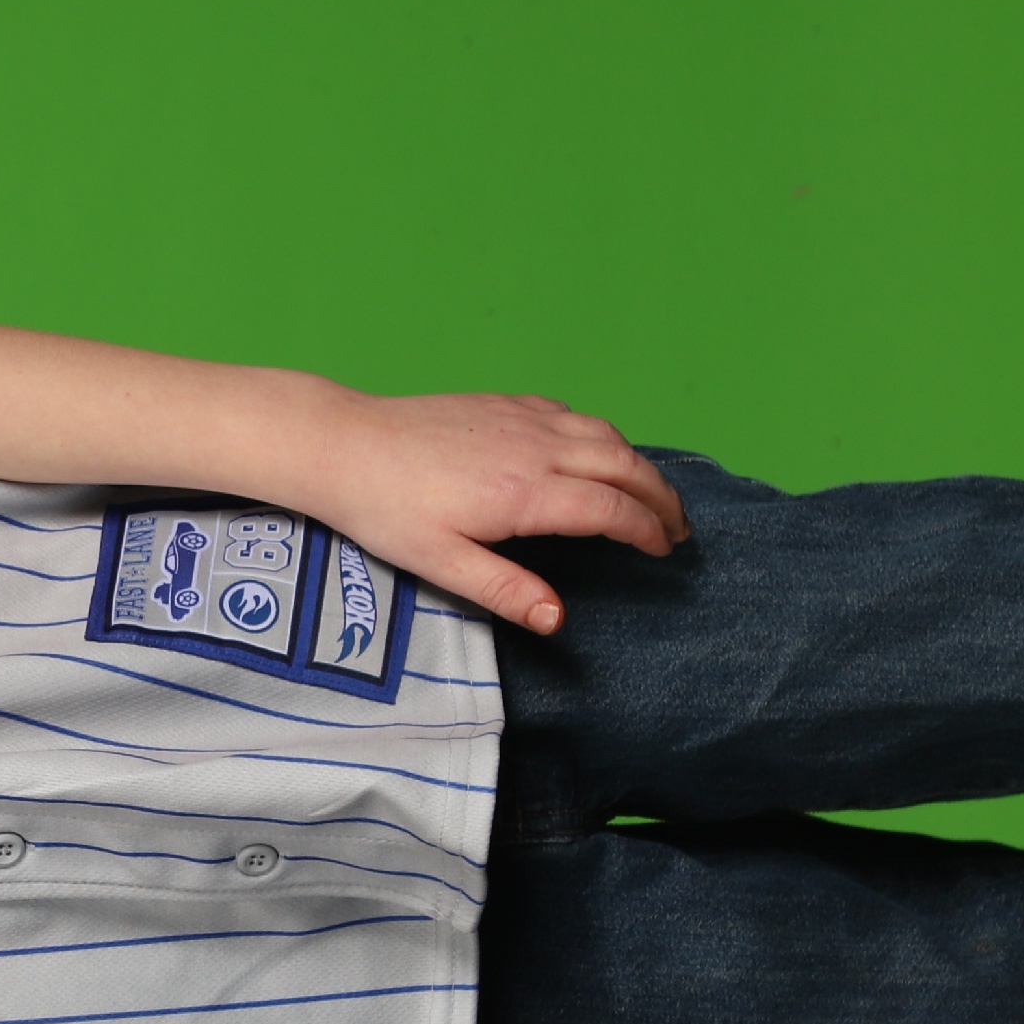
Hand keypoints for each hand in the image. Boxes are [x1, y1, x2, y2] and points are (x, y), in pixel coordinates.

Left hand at [299, 391, 688, 635]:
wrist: (343, 445)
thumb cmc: (384, 508)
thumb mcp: (440, 563)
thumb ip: (504, 590)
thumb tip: (556, 619)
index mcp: (525, 492)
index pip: (611, 508)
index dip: (646, 530)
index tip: (664, 550)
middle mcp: (534, 447)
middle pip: (625, 465)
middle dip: (661, 497)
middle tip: (680, 527)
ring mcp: (520, 419)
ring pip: (604, 434)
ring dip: (638, 464)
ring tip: (653, 495)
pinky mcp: (503, 404)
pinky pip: (572, 415)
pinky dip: (602, 436)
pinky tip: (599, 454)